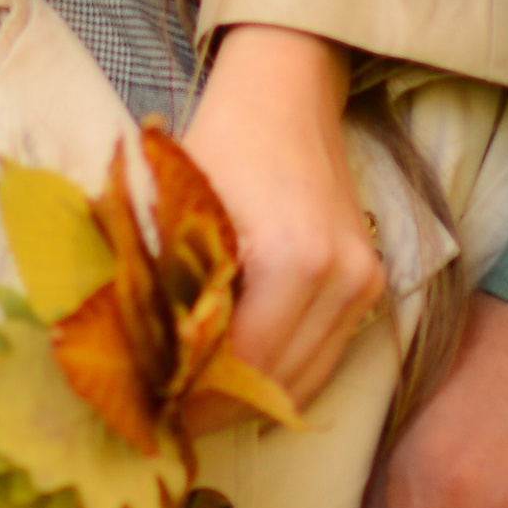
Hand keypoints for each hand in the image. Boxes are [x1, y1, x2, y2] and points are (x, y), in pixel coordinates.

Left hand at [185, 25, 382, 409]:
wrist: (287, 91)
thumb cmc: (224, 141)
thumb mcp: (180, 206)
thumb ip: (164, 284)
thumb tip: (136, 362)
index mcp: (294, 259)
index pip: (245, 364)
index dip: (197, 397)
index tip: (154, 411)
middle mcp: (342, 278)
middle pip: (279, 382)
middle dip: (221, 407)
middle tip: (170, 415)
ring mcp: (364, 282)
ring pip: (307, 379)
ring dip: (254, 398)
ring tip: (199, 401)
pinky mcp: (371, 283)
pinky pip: (327, 354)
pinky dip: (284, 373)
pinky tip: (241, 375)